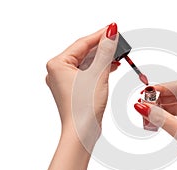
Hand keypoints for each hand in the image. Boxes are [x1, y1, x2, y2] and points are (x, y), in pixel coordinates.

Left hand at [46, 23, 118, 151]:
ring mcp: (66, 81)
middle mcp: (59, 71)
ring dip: (103, 58)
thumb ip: (105, 52)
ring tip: (118, 54)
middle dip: (102, 47)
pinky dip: (99, 69)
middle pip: (84, 52)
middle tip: (117, 40)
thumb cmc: (83, 108)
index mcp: (58, 64)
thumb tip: (111, 34)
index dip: (99, 35)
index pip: (82, 43)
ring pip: (87, 63)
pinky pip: (88, 73)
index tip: (113, 29)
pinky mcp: (74, 89)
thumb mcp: (97, 75)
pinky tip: (111, 66)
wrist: (81, 132)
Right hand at [134, 81, 176, 169]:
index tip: (146, 92)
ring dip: (161, 111)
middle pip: (175, 96)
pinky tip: (158, 123)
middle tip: (144, 106)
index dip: (161, 88)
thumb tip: (143, 107)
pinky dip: (166, 119)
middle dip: (159, 100)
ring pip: (175, 107)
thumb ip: (160, 117)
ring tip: (148, 116)